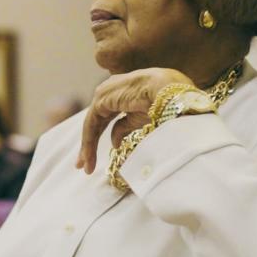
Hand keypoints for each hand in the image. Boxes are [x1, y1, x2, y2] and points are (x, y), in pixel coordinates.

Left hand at [76, 67, 193, 173]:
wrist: (171, 95)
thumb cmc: (166, 105)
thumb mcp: (142, 120)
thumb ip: (125, 128)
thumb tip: (114, 143)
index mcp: (127, 91)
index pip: (112, 115)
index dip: (110, 134)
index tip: (109, 152)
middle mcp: (113, 89)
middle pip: (99, 120)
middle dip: (92, 142)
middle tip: (86, 164)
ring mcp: (106, 92)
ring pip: (93, 123)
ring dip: (88, 146)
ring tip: (87, 167)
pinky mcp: (101, 98)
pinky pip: (91, 124)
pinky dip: (88, 142)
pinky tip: (88, 158)